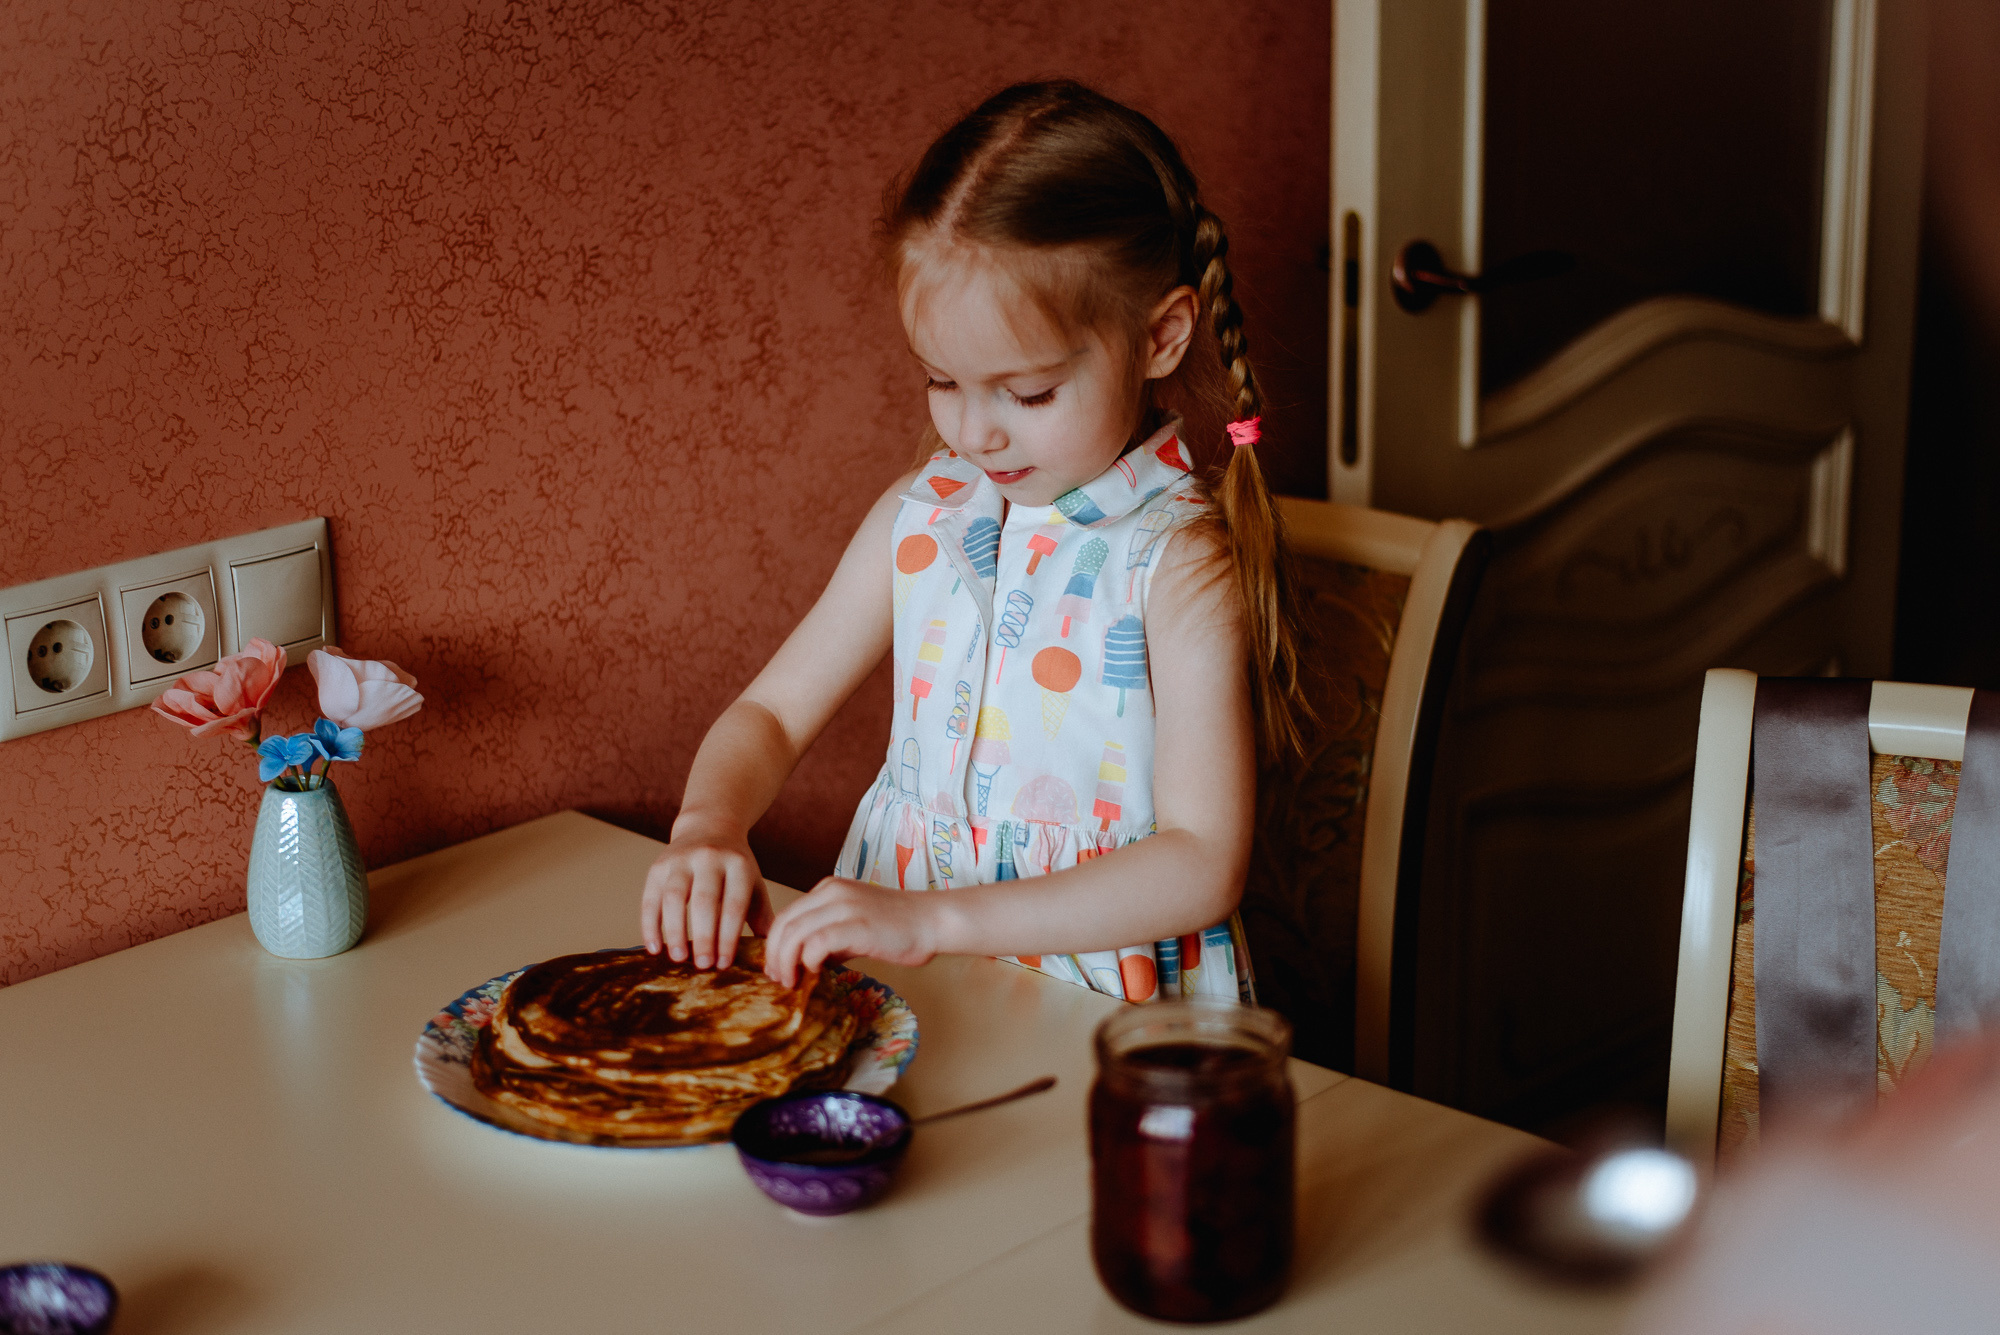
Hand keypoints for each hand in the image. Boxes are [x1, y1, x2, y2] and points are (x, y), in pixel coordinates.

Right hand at [640, 819, 771, 968]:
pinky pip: (650, 897)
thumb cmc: (735, 867)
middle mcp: (709, 857)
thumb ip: (762, 916)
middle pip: (704, 901)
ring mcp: (681, 860)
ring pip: (674, 897)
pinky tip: (654, 948)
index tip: (724, 963)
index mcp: (738, 865)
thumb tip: (769, 955)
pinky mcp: (658, 866)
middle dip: (704, 936)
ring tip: (679, 959)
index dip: (728, 936)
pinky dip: (650, 924)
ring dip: (674, 931)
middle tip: (703, 965)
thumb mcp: (753, 884)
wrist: (709, 827)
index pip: (734, 904)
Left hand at [762, 877, 948, 986]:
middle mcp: (832, 892)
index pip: (786, 916)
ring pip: (795, 934)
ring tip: (792, 982)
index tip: (776, 969)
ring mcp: (844, 906)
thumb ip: (829, 939)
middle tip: (779, 980)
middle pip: (784, 925)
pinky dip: (809, 961)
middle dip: (775, 956)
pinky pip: (817, 944)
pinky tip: (817, 973)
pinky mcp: (857, 924)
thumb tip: (804, 963)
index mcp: (828, 889)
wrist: (932, 922)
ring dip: (787, 962)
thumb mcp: (855, 926)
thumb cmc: (898, 928)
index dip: (775, 945)